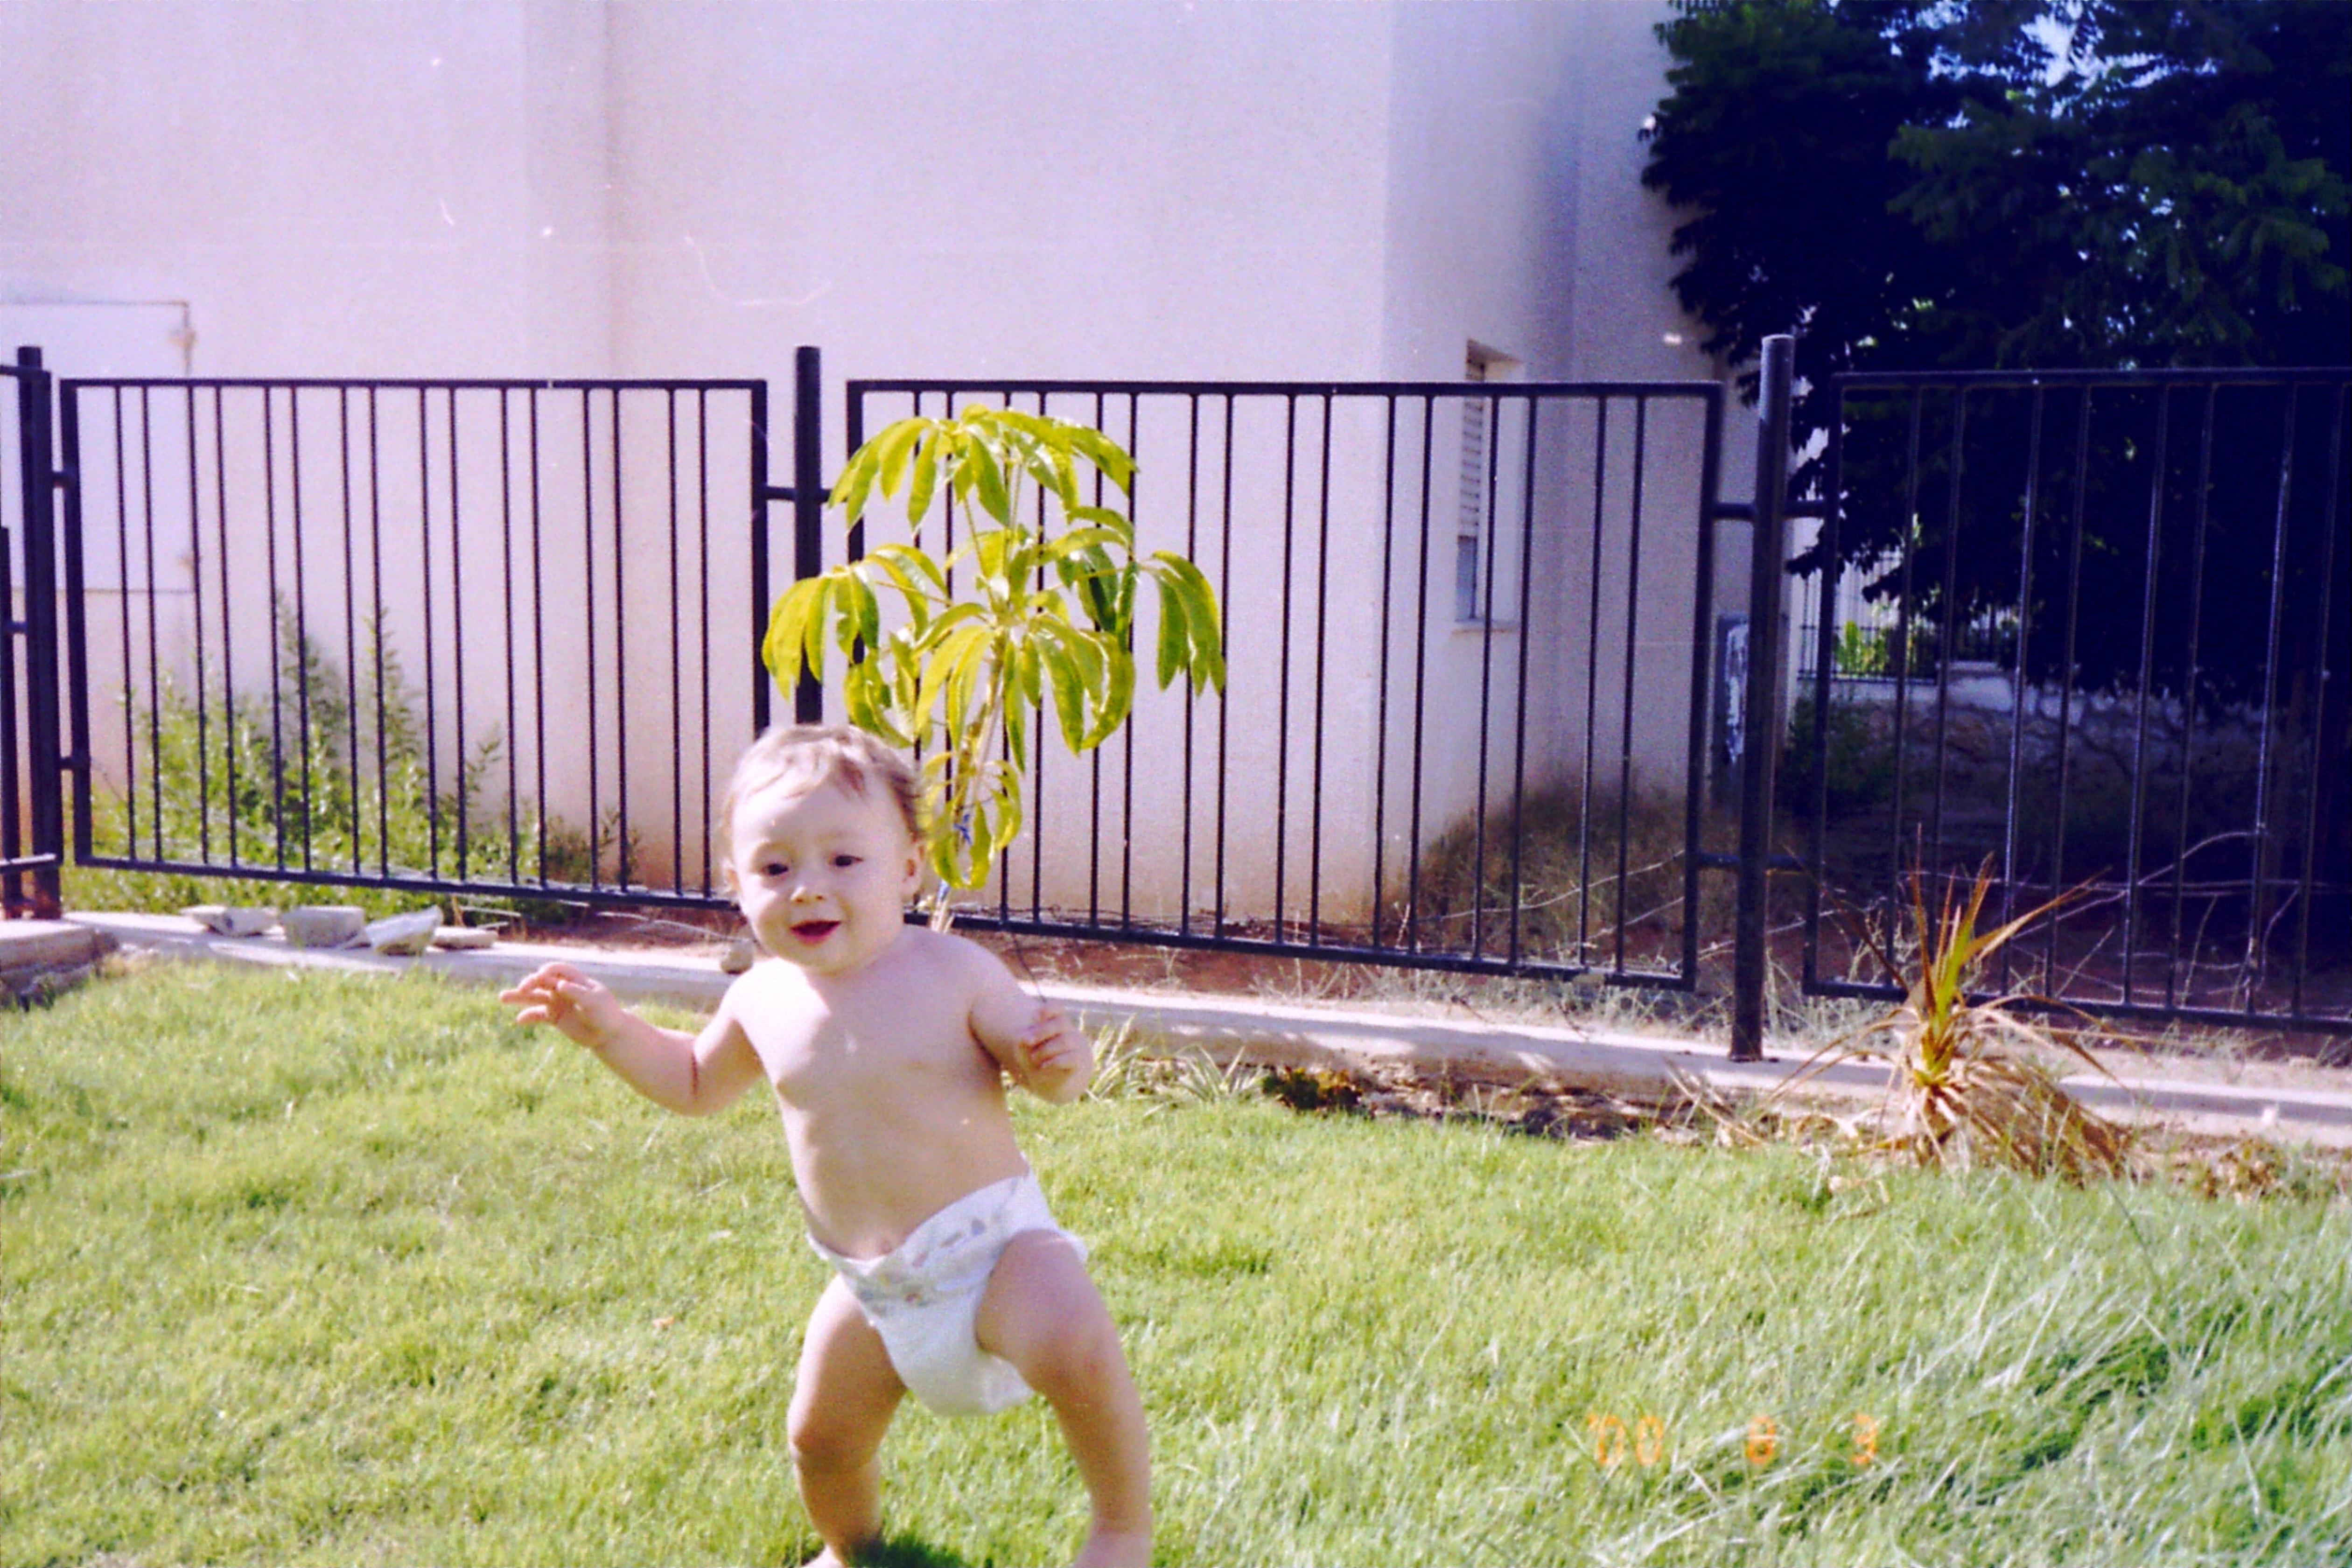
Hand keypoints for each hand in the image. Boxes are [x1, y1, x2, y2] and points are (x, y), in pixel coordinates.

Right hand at [500, 961, 627, 1049]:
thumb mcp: (594, 1002)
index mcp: (575, 980)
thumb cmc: (605, 1013)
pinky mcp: (553, 1016)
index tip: (541, 976)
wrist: (608, 1034)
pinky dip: (528, 1016)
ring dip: (519, 996)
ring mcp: (557, 1002)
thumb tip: (559, 985)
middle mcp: (563, 989)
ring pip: (534, 996)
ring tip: (503, 997)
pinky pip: (537, 1014)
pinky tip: (520, 1020)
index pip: (557, 969)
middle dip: (530, 983)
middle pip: (542, 981)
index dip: (548, 970)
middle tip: (522, 989)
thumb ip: (577, 993)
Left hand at [1015, 1004, 1090, 1099]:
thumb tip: (1026, 1038)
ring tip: (1034, 1058)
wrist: (1053, 1079)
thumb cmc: (1037, 1057)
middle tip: (1027, 1041)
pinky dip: (1054, 1062)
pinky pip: (1071, 1058)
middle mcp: (1068, 1032)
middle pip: (1061, 1023)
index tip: (1033, 1017)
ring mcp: (1075, 1046)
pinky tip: (1044, 1066)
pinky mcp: (1077, 1062)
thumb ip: (1023, 1041)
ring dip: (1045, 1050)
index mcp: (1055, 1022)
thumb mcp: (1025, 1048)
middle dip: (1042, 1031)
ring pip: (1065, 1041)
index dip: (1047, 1010)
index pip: (1056, 1008)